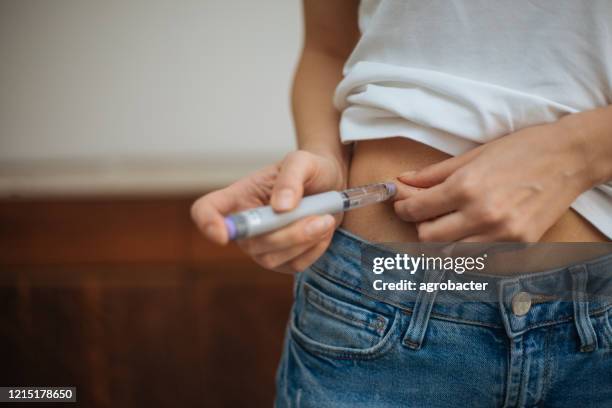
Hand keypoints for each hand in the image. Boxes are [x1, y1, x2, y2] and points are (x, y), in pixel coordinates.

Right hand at [191, 150, 344, 272]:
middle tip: (322, 217)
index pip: (206, 210)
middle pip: (249, 242)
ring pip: (271, 258)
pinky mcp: (283, 260)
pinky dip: (314, 249)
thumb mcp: (303, 161)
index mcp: (240, 195)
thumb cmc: (311, 168)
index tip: (223, 235)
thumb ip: (291, 178)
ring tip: (326, 219)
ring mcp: (261, 246)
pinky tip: (323, 229)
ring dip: (304, 241)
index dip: (207, 223)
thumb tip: (280, 207)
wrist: (332, 184)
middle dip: (288, 233)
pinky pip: (293, 265)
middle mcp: (245, 224)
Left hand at [393, 122, 592, 241]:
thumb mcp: (473, 154)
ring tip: (448, 223)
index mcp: (466, 188)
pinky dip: (468, 250)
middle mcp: (482, 215)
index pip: (416, 210)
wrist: (570, 157)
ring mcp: (502, 235)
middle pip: (428, 237)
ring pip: (450, 254)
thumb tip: (403, 181)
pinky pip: (480, 258)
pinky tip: (470, 234)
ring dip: (442, 240)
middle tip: (424, 213)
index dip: (402, 207)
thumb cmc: (521, 149)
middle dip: (419, 225)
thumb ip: (434, 173)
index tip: (402, 204)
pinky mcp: (519, 246)